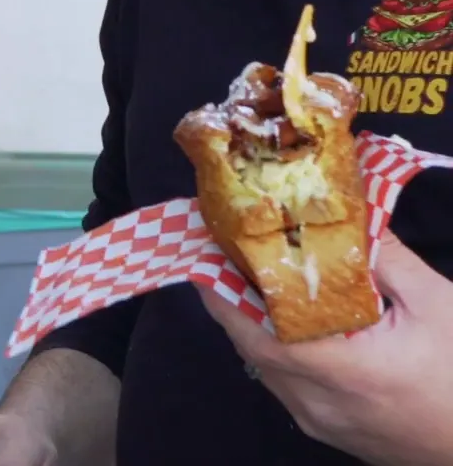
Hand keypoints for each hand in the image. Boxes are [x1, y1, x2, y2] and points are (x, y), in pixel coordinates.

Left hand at [196, 231, 452, 465]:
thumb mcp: (436, 304)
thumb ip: (386, 258)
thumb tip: (350, 212)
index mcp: (336, 366)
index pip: (249, 323)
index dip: (222, 281)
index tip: (210, 240)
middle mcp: (312, 399)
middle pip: (247, 341)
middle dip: (229, 293)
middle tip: (227, 247)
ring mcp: (315, 419)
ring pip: (261, 364)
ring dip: (250, 320)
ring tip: (252, 274)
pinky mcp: (325, 428)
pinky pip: (283, 382)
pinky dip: (275, 346)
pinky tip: (289, 319)